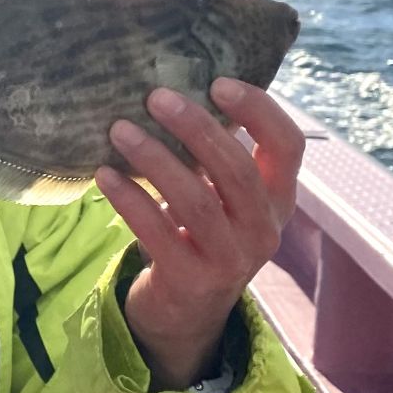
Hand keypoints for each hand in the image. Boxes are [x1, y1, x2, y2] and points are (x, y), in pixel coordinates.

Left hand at [95, 78, 302, 389]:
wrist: (187, 310)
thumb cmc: (202, 231)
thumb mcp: (221, 192)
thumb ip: (214, 149)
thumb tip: (176, 84)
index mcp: (278, 197)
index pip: (287, 145)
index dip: (259, 110)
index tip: (217, 83)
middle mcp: (264, 229)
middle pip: (237, 170)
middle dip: (196, 129)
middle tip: (154, 97)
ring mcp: (232, 260)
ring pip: (195, 201)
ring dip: (154, 159)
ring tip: (119, 130)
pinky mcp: (192, 281)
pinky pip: (158, 233)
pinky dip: (129, 199)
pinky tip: (104, 174)